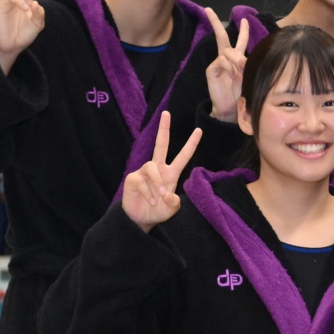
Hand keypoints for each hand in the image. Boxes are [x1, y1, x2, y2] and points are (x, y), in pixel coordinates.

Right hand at [123, 111, 203, 230]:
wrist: (140, 220)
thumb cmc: (157, 211)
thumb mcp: (170, 209)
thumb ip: (173, 203)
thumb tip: (168, 194)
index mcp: (171, 173)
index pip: (182, 156)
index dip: (191, 144)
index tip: (200, 130)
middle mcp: (157, 169)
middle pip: (161, 145)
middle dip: (164, 128)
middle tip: (167, 113)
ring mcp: (144, 172)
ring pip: (152, 168)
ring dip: (157, 184)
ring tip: (158, 199)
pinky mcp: (133, 178)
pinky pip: (143, 181)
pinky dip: (148, 193)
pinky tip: (150, 202)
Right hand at [203, 8, 250, 120]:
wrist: (231, 108)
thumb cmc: (242, 93)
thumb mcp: (248, 76)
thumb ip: (245, 65)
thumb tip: (240, 57)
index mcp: (236, 59)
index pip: (240, 41)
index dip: (243, 31)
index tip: (245, 19)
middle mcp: (225, 58)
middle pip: (221, 36)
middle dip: (215, 22)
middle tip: (208, 9)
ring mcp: (217, 63)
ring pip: (227, 51)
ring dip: (235, 61)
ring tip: (238, 74)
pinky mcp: (211, 70)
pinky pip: (221, 61)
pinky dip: (228, 67)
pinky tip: (231, 76)